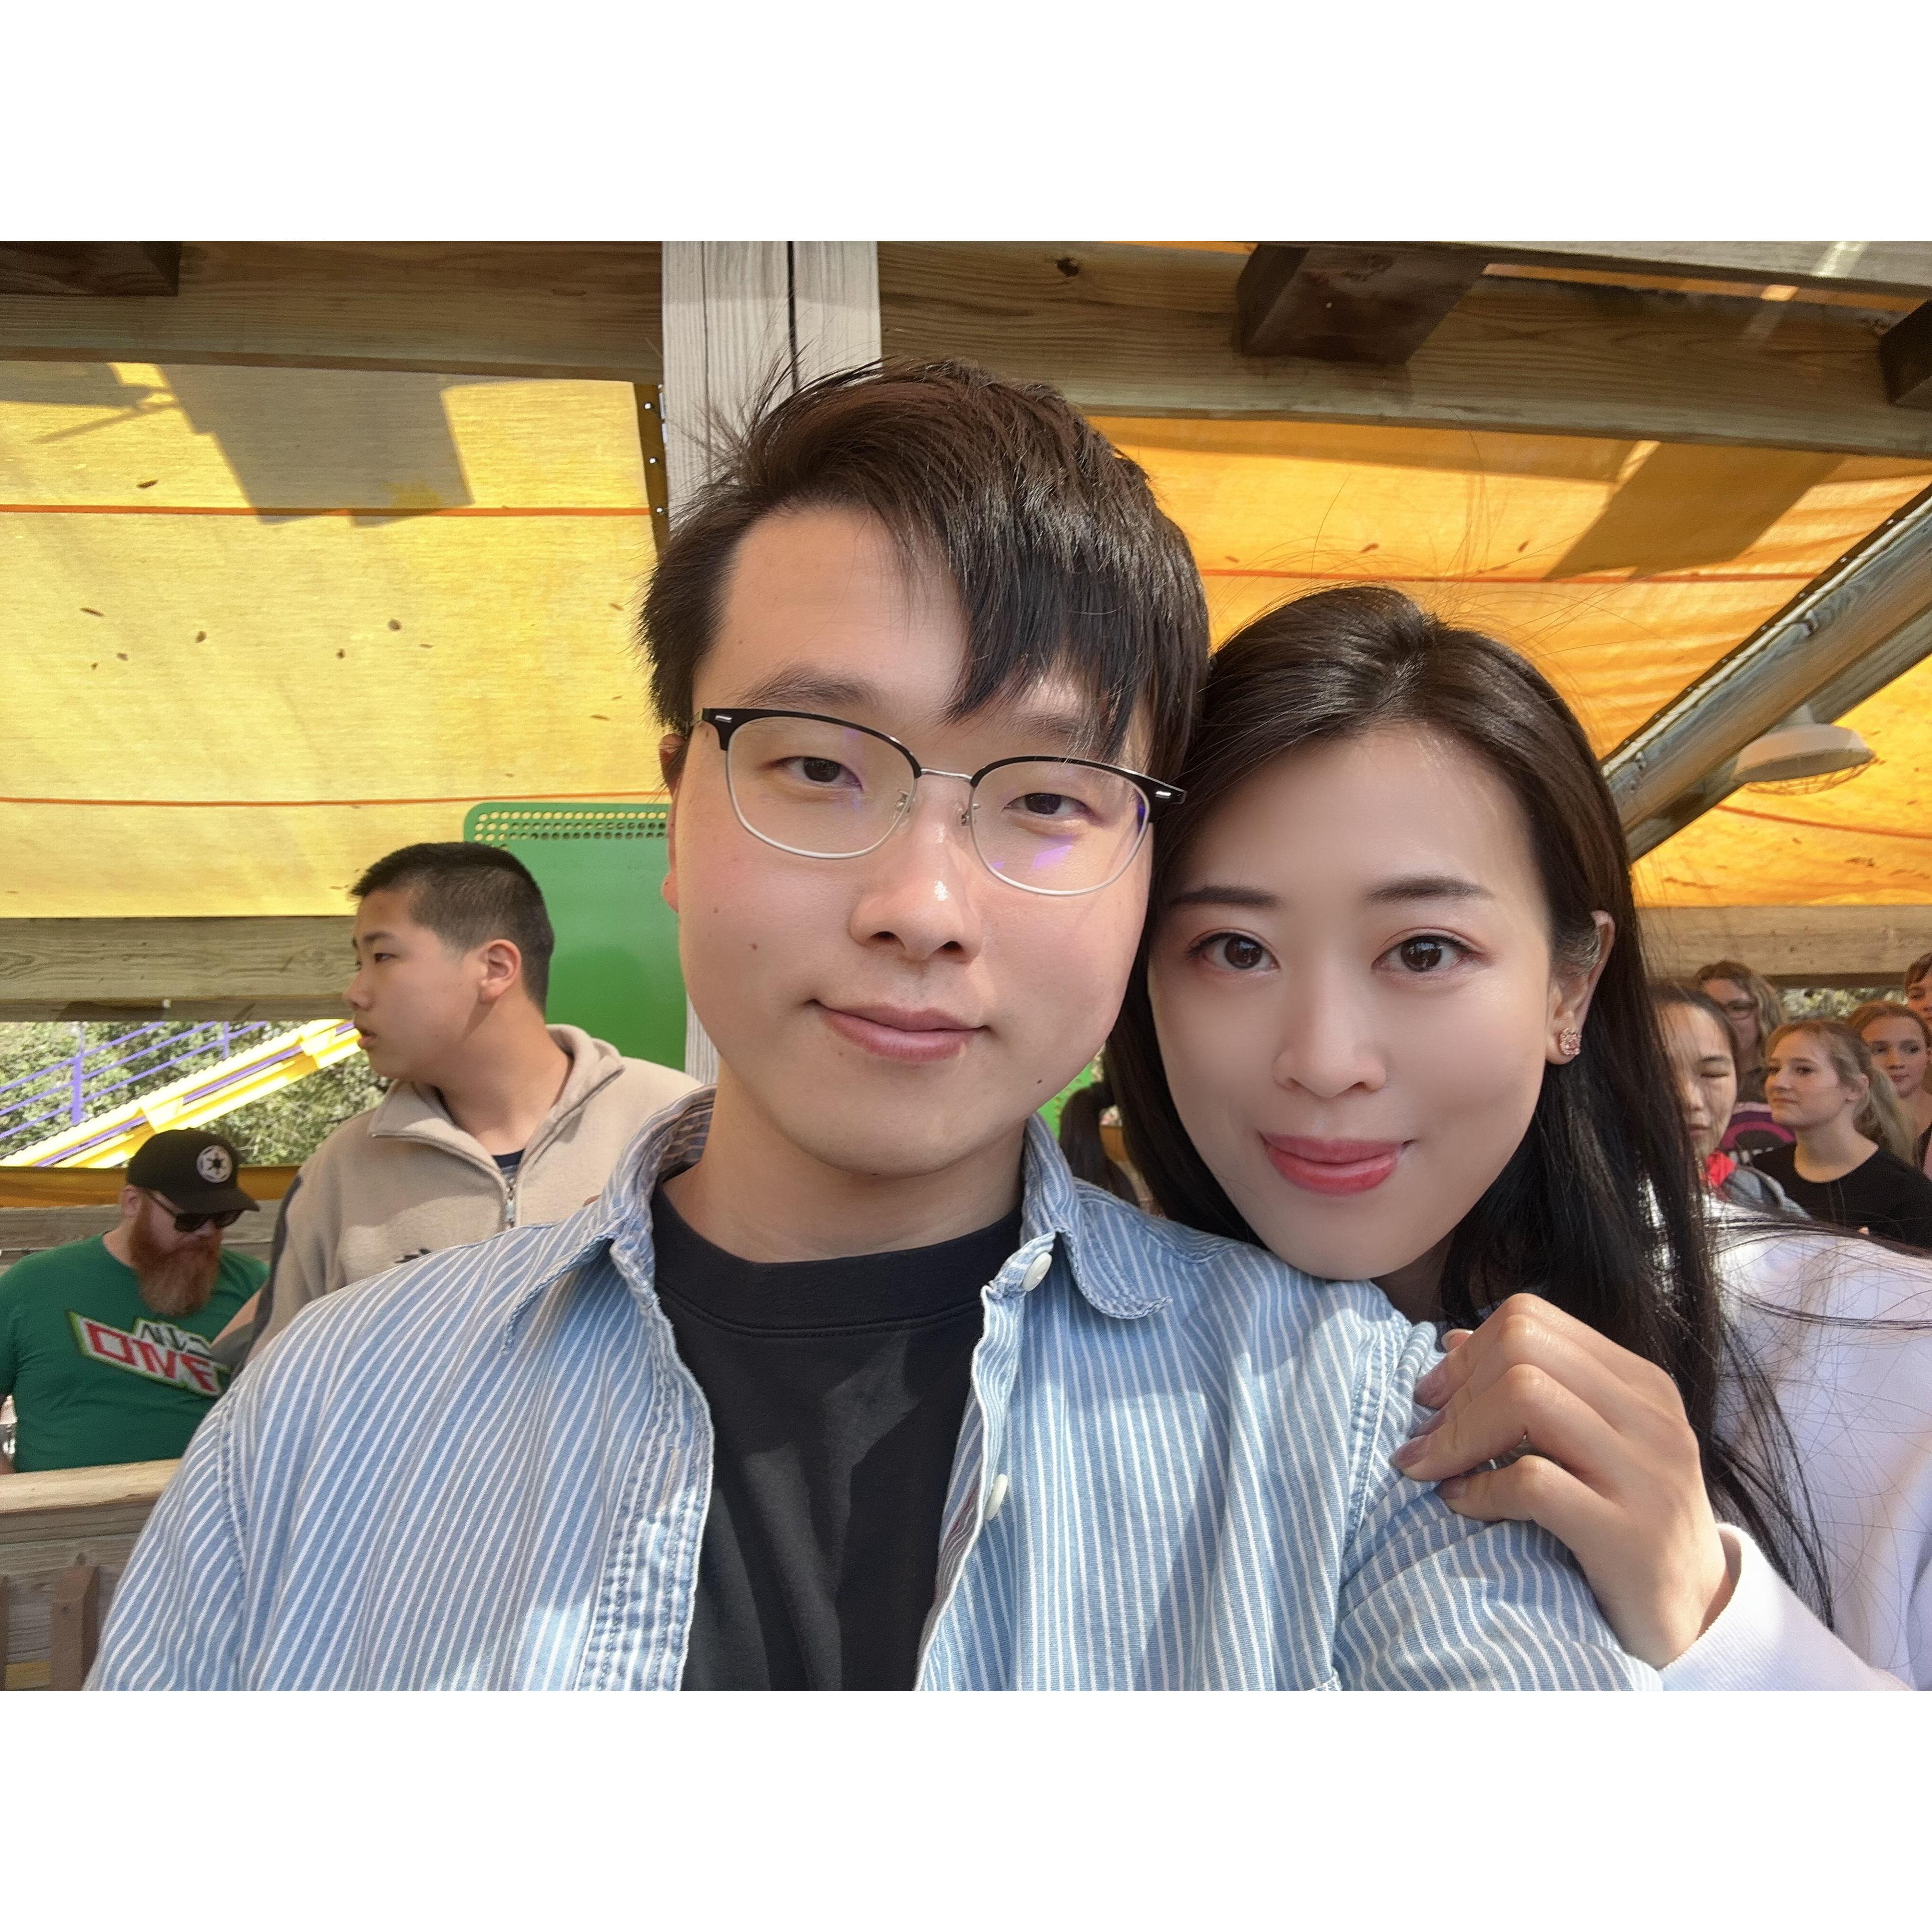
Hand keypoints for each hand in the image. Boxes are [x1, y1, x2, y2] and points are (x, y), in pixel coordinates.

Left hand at [1391, 1293, 1733, 1668]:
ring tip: (1433, 1468)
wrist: (1697, 1618)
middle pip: (1522, 1350)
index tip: (1433, 1397)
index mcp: (1640, 1383)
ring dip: (1458, 1434)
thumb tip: (1454, 1342)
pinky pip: (1533, 1481)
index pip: (1531, 1319)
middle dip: (1456, 1390)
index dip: (1467, 1354)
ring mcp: (1648, 1474)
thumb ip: (1535, 1387)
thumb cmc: (1624, 1523)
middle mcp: (1652, 1417)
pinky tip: (1462, 1504)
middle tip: (1426, 1436)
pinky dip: (1480, 1489)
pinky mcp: (1631, 1535)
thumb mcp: (1588, 1444)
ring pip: (1526, 1398)